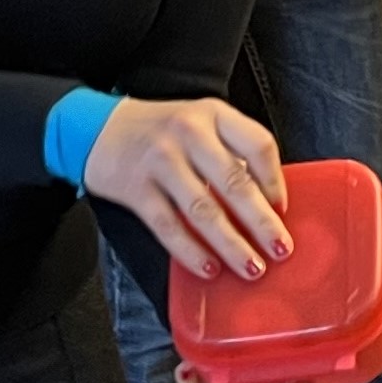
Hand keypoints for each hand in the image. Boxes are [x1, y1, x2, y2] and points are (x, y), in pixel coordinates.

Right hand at [90, 97, 287, 277]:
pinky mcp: (136, 188)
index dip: (275, 181)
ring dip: (231, 244)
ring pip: (204, 210)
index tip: (283, 210)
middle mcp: (189, 134)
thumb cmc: (164, 131)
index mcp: (214, 115)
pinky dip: (191, 251)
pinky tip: (209, 268)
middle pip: (235, 183)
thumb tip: (266, 203)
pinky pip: (169, 226)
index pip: (258, 146)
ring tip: (252, 267)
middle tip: (280, 249)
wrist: (99, 129)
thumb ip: (232, 152)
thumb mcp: (203, 124)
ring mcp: (160, 160)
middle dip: (262, 223)